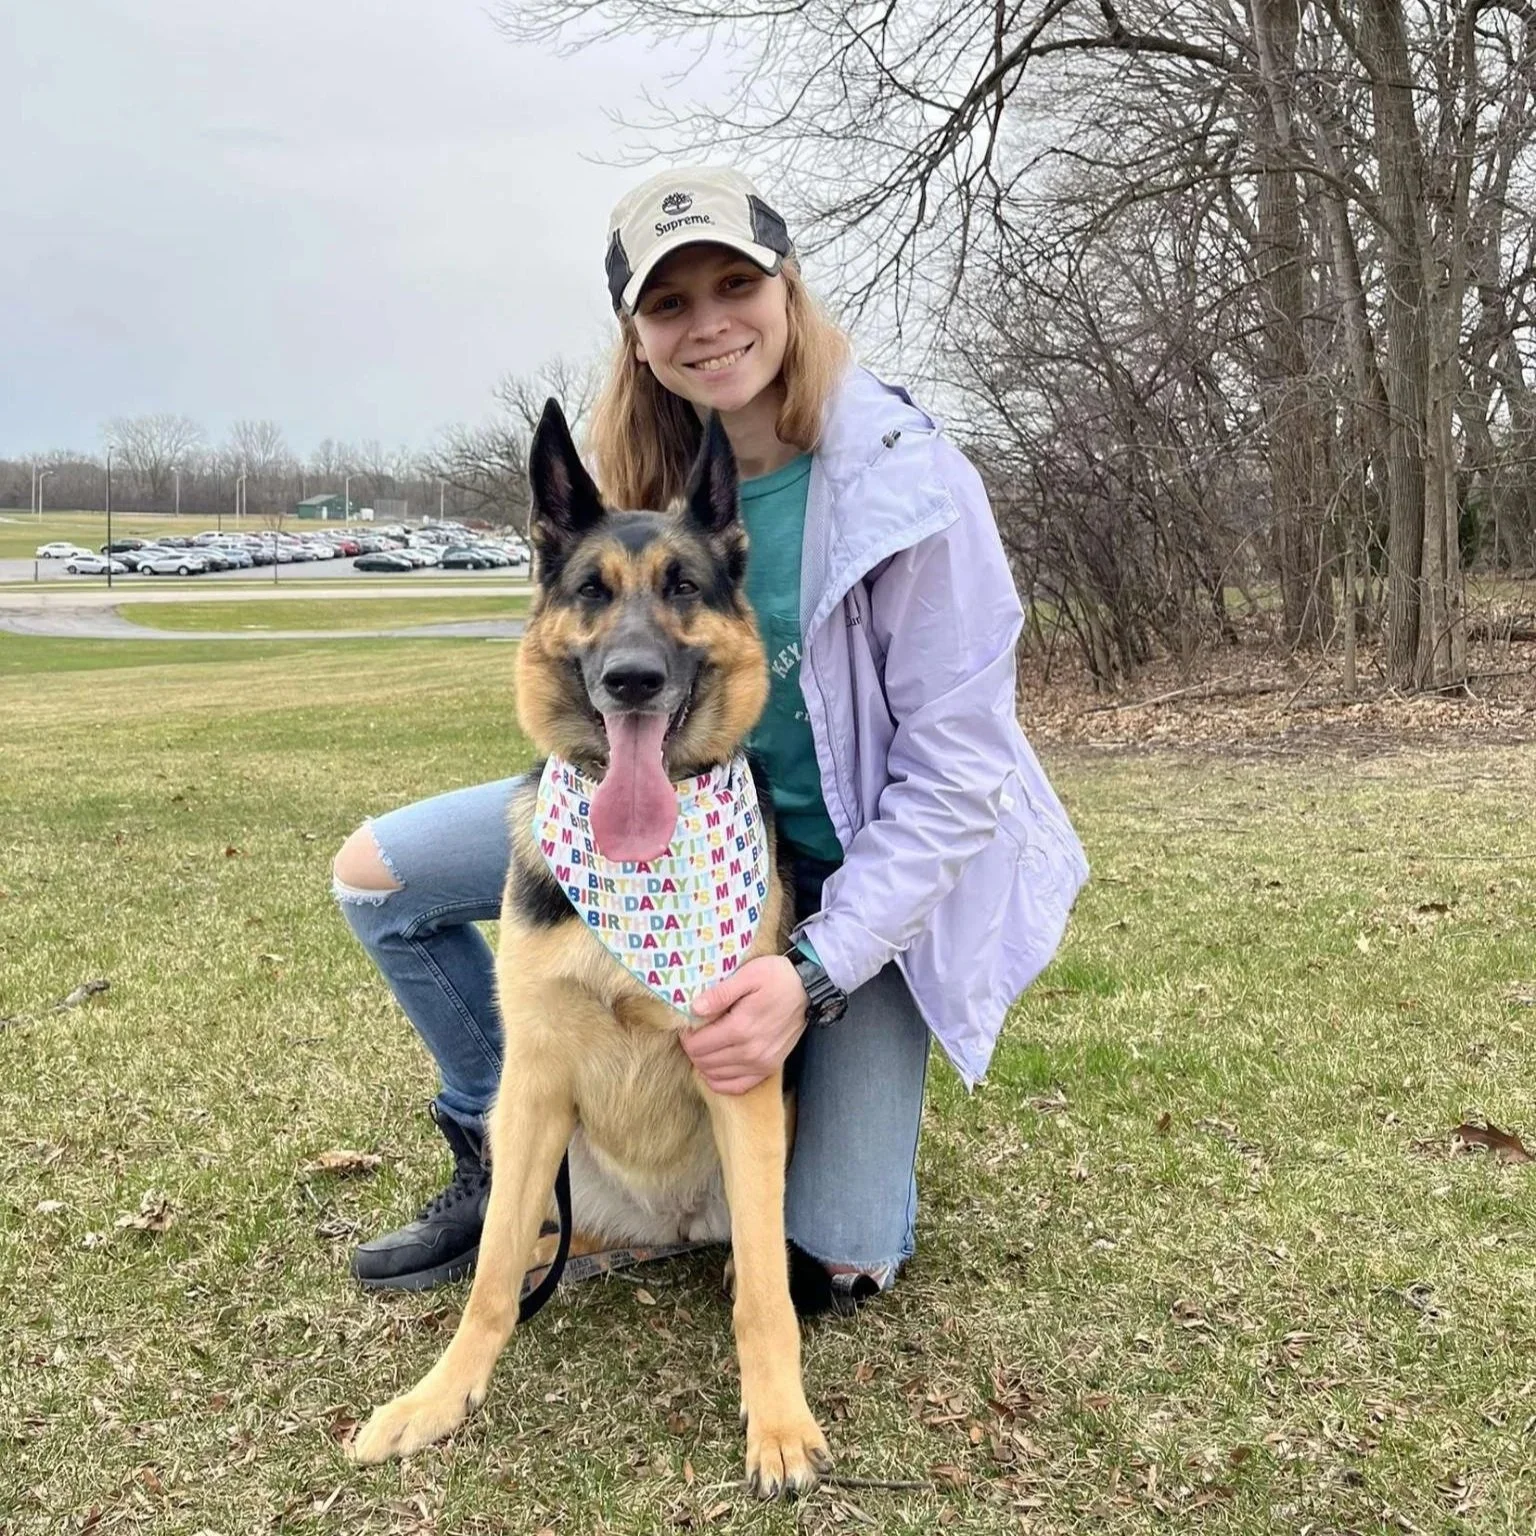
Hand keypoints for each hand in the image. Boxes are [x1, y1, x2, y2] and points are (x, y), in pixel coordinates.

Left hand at [681, 955, 808, 1095]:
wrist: (807, 989)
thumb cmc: (776, 977)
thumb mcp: (748, 975)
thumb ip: (720, 993)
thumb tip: (694, 1009)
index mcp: (740, 1028)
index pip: (697, 1045)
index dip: (686, 1037)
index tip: (688, 1026)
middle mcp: (750, 1051)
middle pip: (704, 1062)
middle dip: (693, 1049)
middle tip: (696, 1034)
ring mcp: (761, 1063)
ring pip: (716, 1075)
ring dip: (704, 1063)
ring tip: (706, 1046)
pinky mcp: (769, 1069)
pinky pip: (737, 1087)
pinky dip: (720, 1081)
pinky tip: (715, 1070)